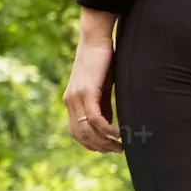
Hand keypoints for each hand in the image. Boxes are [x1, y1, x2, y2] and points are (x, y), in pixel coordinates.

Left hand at [62, 33, 121, 152]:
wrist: (96, 39)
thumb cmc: (102, 62)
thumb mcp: (101, 88)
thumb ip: (102, 106)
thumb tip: (107, 127)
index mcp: (71, 102)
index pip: (76, 132)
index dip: (90, 145)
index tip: (107, 149)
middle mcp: (70, 101)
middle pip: (80, 135)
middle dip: (99, 147)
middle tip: (117, 151)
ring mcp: (76, 97)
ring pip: (87, 129)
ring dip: (104, 142)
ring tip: (120, 146)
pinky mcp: (86, 91)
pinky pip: (94, 118)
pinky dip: (106, 129)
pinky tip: (118, 134)